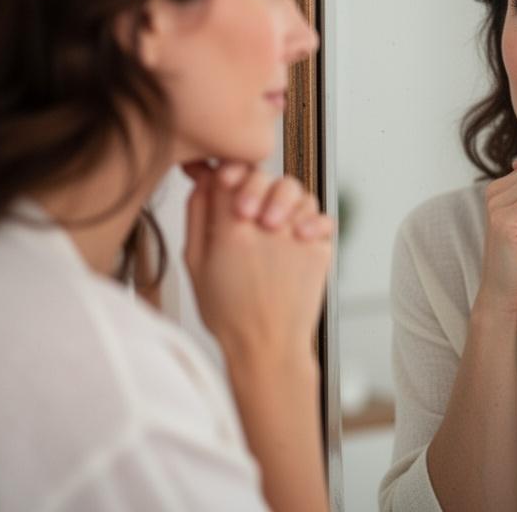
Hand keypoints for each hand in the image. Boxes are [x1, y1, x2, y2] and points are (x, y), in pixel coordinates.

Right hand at [181, 162, 332, 366]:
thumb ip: (198, 216)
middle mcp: (266, 227)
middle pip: (265, 175)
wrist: (267, 348)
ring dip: (284, 199)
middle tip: (247, 205)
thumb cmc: (228, 313)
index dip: (225, 168)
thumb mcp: (195, 265)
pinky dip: (311, 220)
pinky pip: (321, 218)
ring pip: (297, 192)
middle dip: (253, 180)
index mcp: (230, 229)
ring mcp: (296, 237)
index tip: (223, 177)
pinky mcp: (319, 250)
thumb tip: (203, 179)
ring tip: (273, 221)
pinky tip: (297, 234)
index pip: (229, 172)